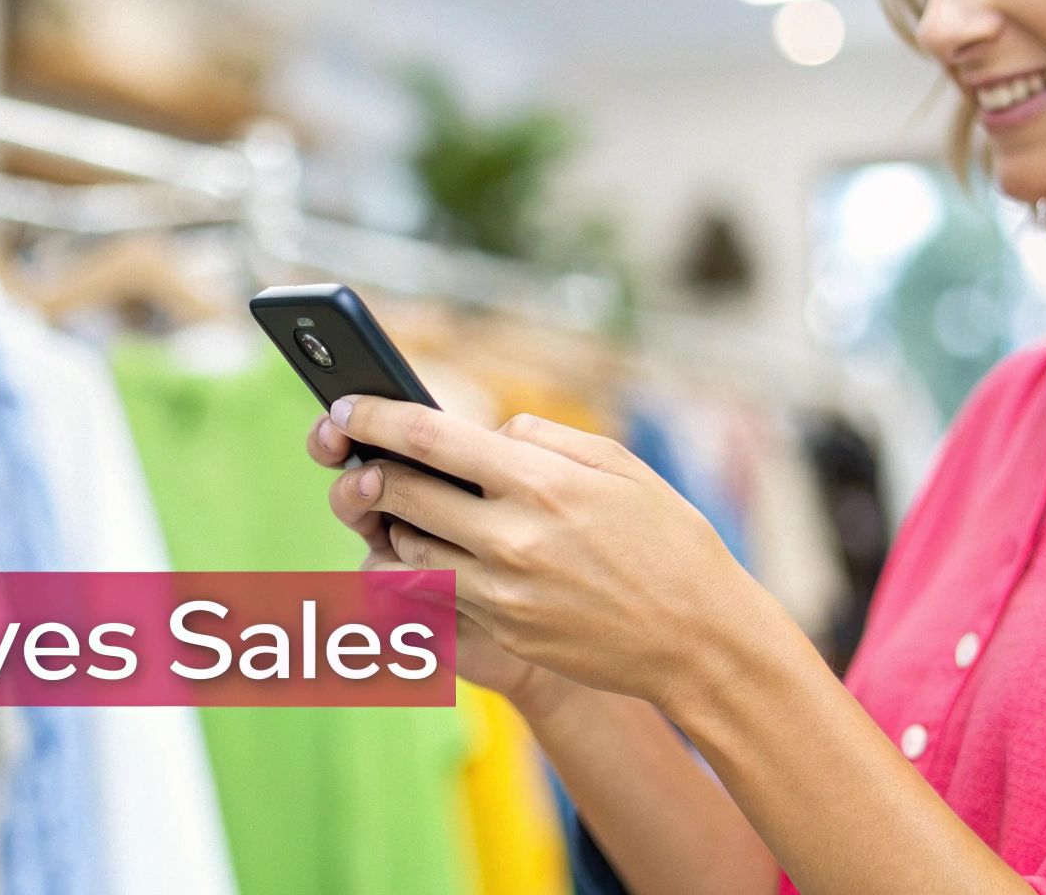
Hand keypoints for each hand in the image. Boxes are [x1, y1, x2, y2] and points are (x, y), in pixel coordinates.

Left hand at [320, 396, 758, 712]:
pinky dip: (426, 569)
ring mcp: (501, 593)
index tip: (344, 406)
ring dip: (397, 525)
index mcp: (539, 481)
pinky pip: (437, 593)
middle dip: (370, 473)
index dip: (374, 417)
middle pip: (398, 494)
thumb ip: (542, 438)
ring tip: (415, 510)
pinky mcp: (502, 632)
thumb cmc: (667, 539)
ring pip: (406, 549)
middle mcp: (510, 537)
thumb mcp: (616, 464)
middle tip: (366, 461)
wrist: (700, 638)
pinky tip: (444, 553)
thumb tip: (486, 435)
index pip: (427, 437)